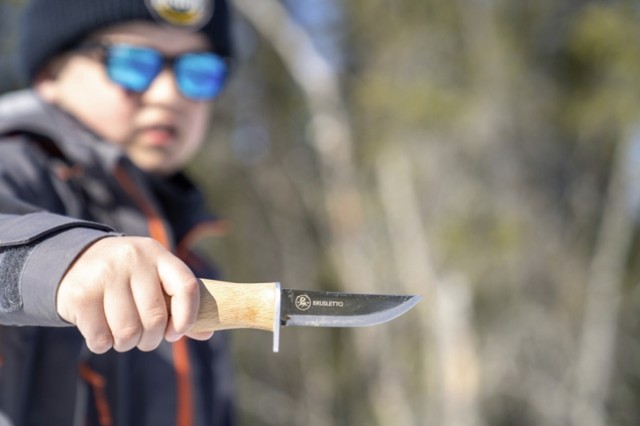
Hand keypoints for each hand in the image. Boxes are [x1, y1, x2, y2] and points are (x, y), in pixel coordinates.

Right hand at [56, 236, 212, 353]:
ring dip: (127, 344)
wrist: (76, 260)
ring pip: (128, 332)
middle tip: (144, 338)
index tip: (176, 332)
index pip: (186, 287)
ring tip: (122, 334)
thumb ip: (180, 304)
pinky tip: (102, 331)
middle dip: (152, 339)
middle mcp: (132, 260)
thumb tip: (207, 334)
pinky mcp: (80, 295)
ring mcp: (104, 275)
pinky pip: (101, 339)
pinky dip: (104, 344)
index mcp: (158, 254)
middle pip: (155, 318)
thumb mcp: (154, 278)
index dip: (188, 317)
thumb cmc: (128, 277)